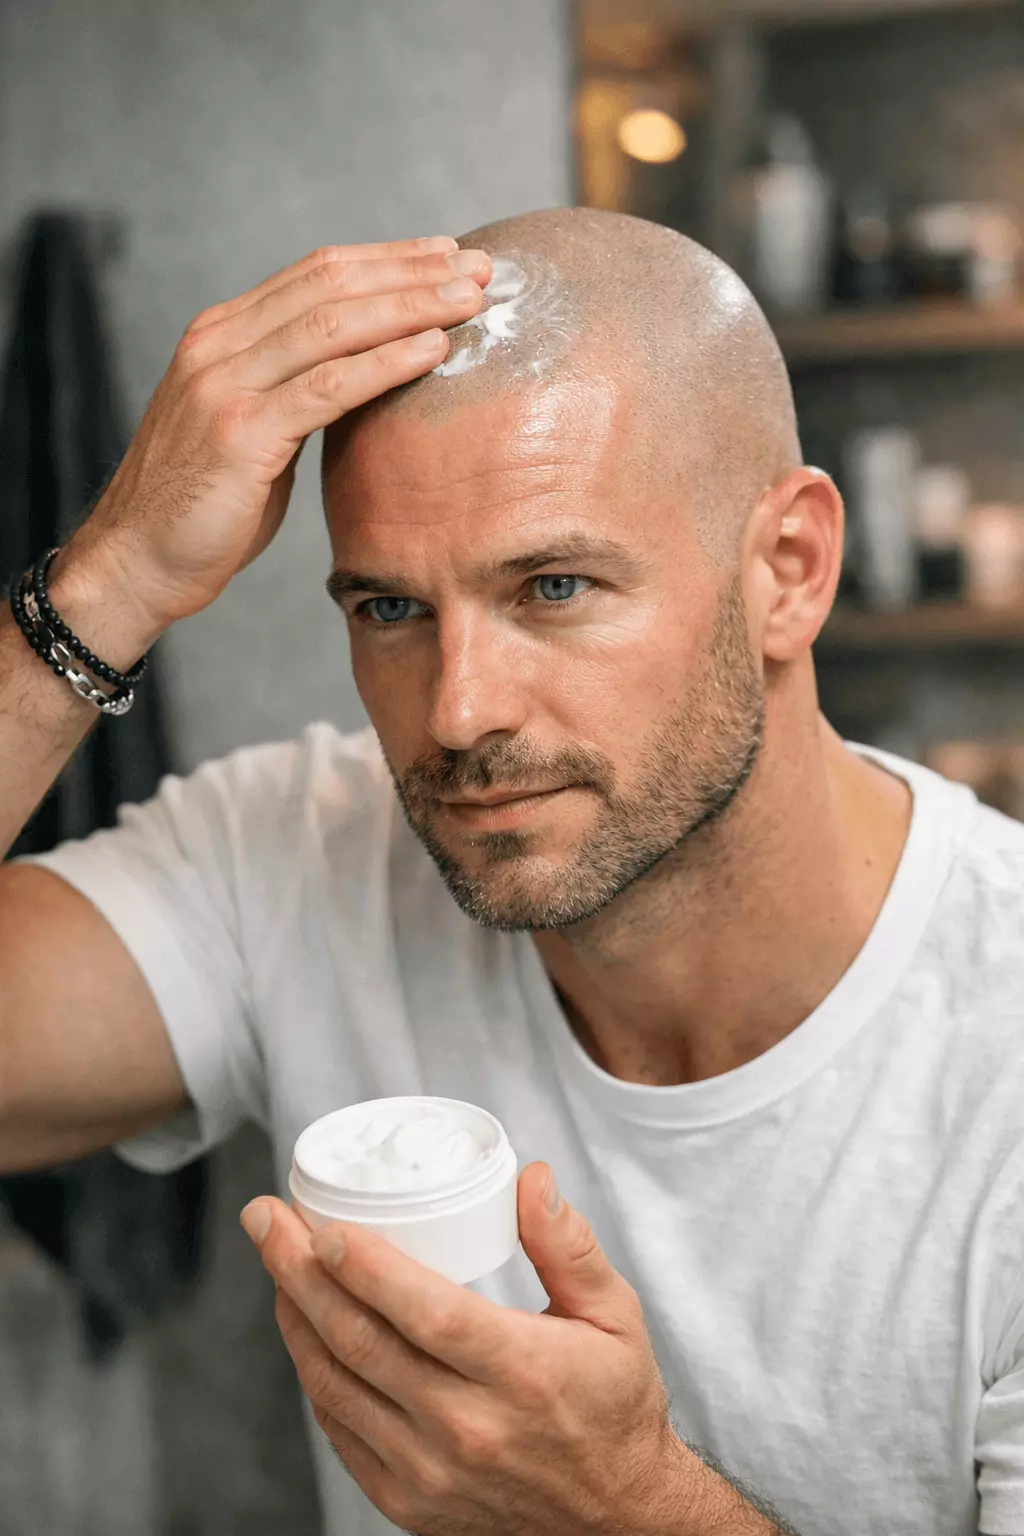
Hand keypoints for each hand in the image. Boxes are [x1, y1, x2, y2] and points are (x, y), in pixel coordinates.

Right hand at [62, 235, 491, 631]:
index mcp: (222, 334)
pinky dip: (386, 364)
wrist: (137, 560)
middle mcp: (220, 346)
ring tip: (471, 301)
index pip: (316, 274)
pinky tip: (433, 351)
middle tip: (481, 268)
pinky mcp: (239, 434)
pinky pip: (327, 388)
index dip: (388, 259)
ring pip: (333, 325)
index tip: (448, 256)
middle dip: (413, 272)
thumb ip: (296, 394)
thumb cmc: (203, 506)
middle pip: (331, 285)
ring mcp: (225, 386)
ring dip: (411, 307)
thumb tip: (363, 378)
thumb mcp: (252, 431)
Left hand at [241, 1163, 742, 1535]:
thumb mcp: (614, 1315)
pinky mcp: (406, 1499)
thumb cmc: (613, 1405)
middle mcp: (468, 1427)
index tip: (324, 1224)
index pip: (428, 1313)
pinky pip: (339, 1428)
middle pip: (362, 1340)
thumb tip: (531, 1179)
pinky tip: (302, 1325)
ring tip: (274, 1257)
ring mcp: (429, 1471)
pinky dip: (312, 1371)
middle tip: (266, 1217)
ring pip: (336, 1383)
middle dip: (300, 1269)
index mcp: (521, 1373)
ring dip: (294, 1314)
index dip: (367, 1268)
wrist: (615, 1520)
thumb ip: (569, 1244)